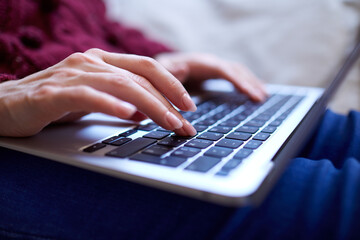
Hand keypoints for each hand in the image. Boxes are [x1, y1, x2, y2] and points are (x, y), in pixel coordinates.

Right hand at [0, 49, 196, 136]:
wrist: (4, 106)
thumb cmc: (51, 103)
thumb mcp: (92, 100)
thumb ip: (118, 100)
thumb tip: (144, 111)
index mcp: (101, 61)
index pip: (146, 67)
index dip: (172, 85)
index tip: (189, 107)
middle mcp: (91, 62)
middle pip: (140, 76)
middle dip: (169, 99)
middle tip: (187, 122)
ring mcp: (72, 74)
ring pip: (121, 84)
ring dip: (151, 105)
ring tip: (170, 123)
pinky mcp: (54, 93)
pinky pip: (88, 96)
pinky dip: (111, 104)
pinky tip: (129, 115)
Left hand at [155, 52, 266, 100]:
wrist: (163, 65)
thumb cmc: (162, 70)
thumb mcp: (162, 70)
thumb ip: (170, 72)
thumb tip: (182, 68)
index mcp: (200, 62)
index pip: (224, 70)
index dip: (238, 81)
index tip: (250, 94)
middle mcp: (210, 62)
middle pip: (235, 70)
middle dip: (249, 83)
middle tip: (261, 98)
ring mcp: (214, 66)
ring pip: (238, 72)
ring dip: (252, 82)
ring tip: (264, 96)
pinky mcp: (215, 73)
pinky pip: (235, 76)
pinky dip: (246, 82)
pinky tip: (255, 91)